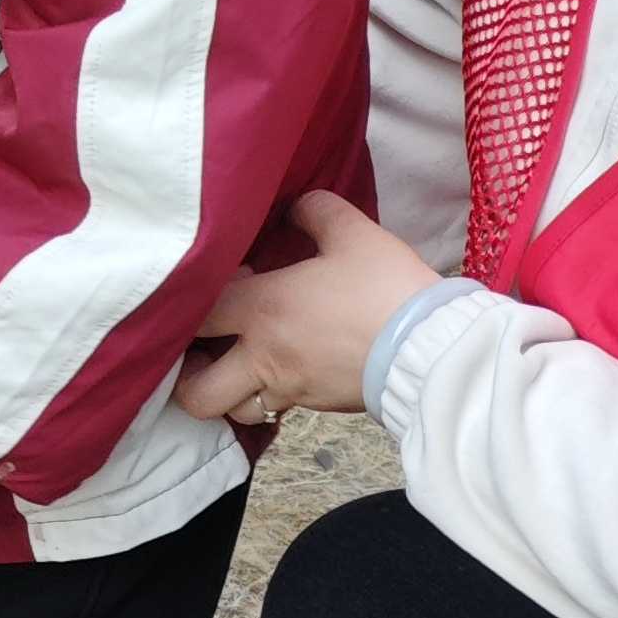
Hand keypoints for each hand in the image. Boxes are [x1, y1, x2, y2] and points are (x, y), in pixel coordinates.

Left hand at [175, 191, 441, 426]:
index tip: (223, 285)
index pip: (196, 316)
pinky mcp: (316, 408)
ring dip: (227, 393)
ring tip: (236, 368)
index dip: (195, 302)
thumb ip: (316, 211)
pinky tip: (280, 374)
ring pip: (233, 411)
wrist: (430, 348)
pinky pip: (274, 412)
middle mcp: (264, 357)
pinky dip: (266, 399)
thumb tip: (298, 205)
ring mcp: (289, 388)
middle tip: (202, 351)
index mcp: (262, 310)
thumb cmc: (386, 289)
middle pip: (196, 391)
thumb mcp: (353, 233)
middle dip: (187, 375)